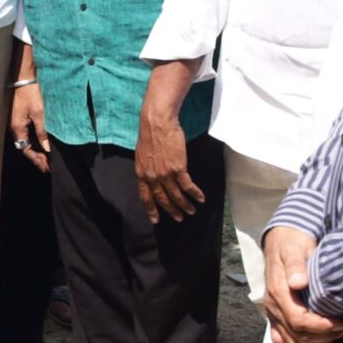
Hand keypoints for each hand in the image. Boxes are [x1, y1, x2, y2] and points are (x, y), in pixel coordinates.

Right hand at [9, 79, 48, 172]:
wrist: (24, 76)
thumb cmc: (30, 92)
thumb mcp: (39, 113)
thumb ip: (43, 131)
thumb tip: (47, 148)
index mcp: (18, 128)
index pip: (26, 149)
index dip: (37, 159)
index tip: (47, 168)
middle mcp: (15, 126)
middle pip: (25, 147)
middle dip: (37, 157)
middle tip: (48, 167)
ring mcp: (17, 121)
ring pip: (27, 140)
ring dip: (36, 149)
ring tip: (47, 158)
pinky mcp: (21, 116)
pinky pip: (28, 133)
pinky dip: (36, 140)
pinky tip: (43, 143)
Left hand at [134, 109, 202, 224]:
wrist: (157, 123)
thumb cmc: (150, 134)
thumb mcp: (142, 154)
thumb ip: (147, 168)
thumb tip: (152, 175)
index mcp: (141, 173)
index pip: (145, 197)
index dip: (151, 209)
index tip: (156, 220)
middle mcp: (152, 177)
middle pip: (163, 199)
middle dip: (171, 210)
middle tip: (179, 218)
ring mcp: (165, 174)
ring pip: (176, 195)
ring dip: (185, 205)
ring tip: (191, 211)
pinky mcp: (178, 169)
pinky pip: (188, 186)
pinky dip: (195, 193)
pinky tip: (201, 198)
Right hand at [262, 224, 342, 342]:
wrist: (281, 241)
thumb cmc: (292, 244)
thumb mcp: (296, 249)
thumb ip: (296, 266)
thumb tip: (298, 283)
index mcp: (278, 293)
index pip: (298, 320)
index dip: (321, 326)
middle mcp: (273, 307)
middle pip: (296, 336)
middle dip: (324, 336)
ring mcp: (274, 314)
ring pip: (293, 341)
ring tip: (340, 333)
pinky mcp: (279, 317)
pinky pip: (289, 339)